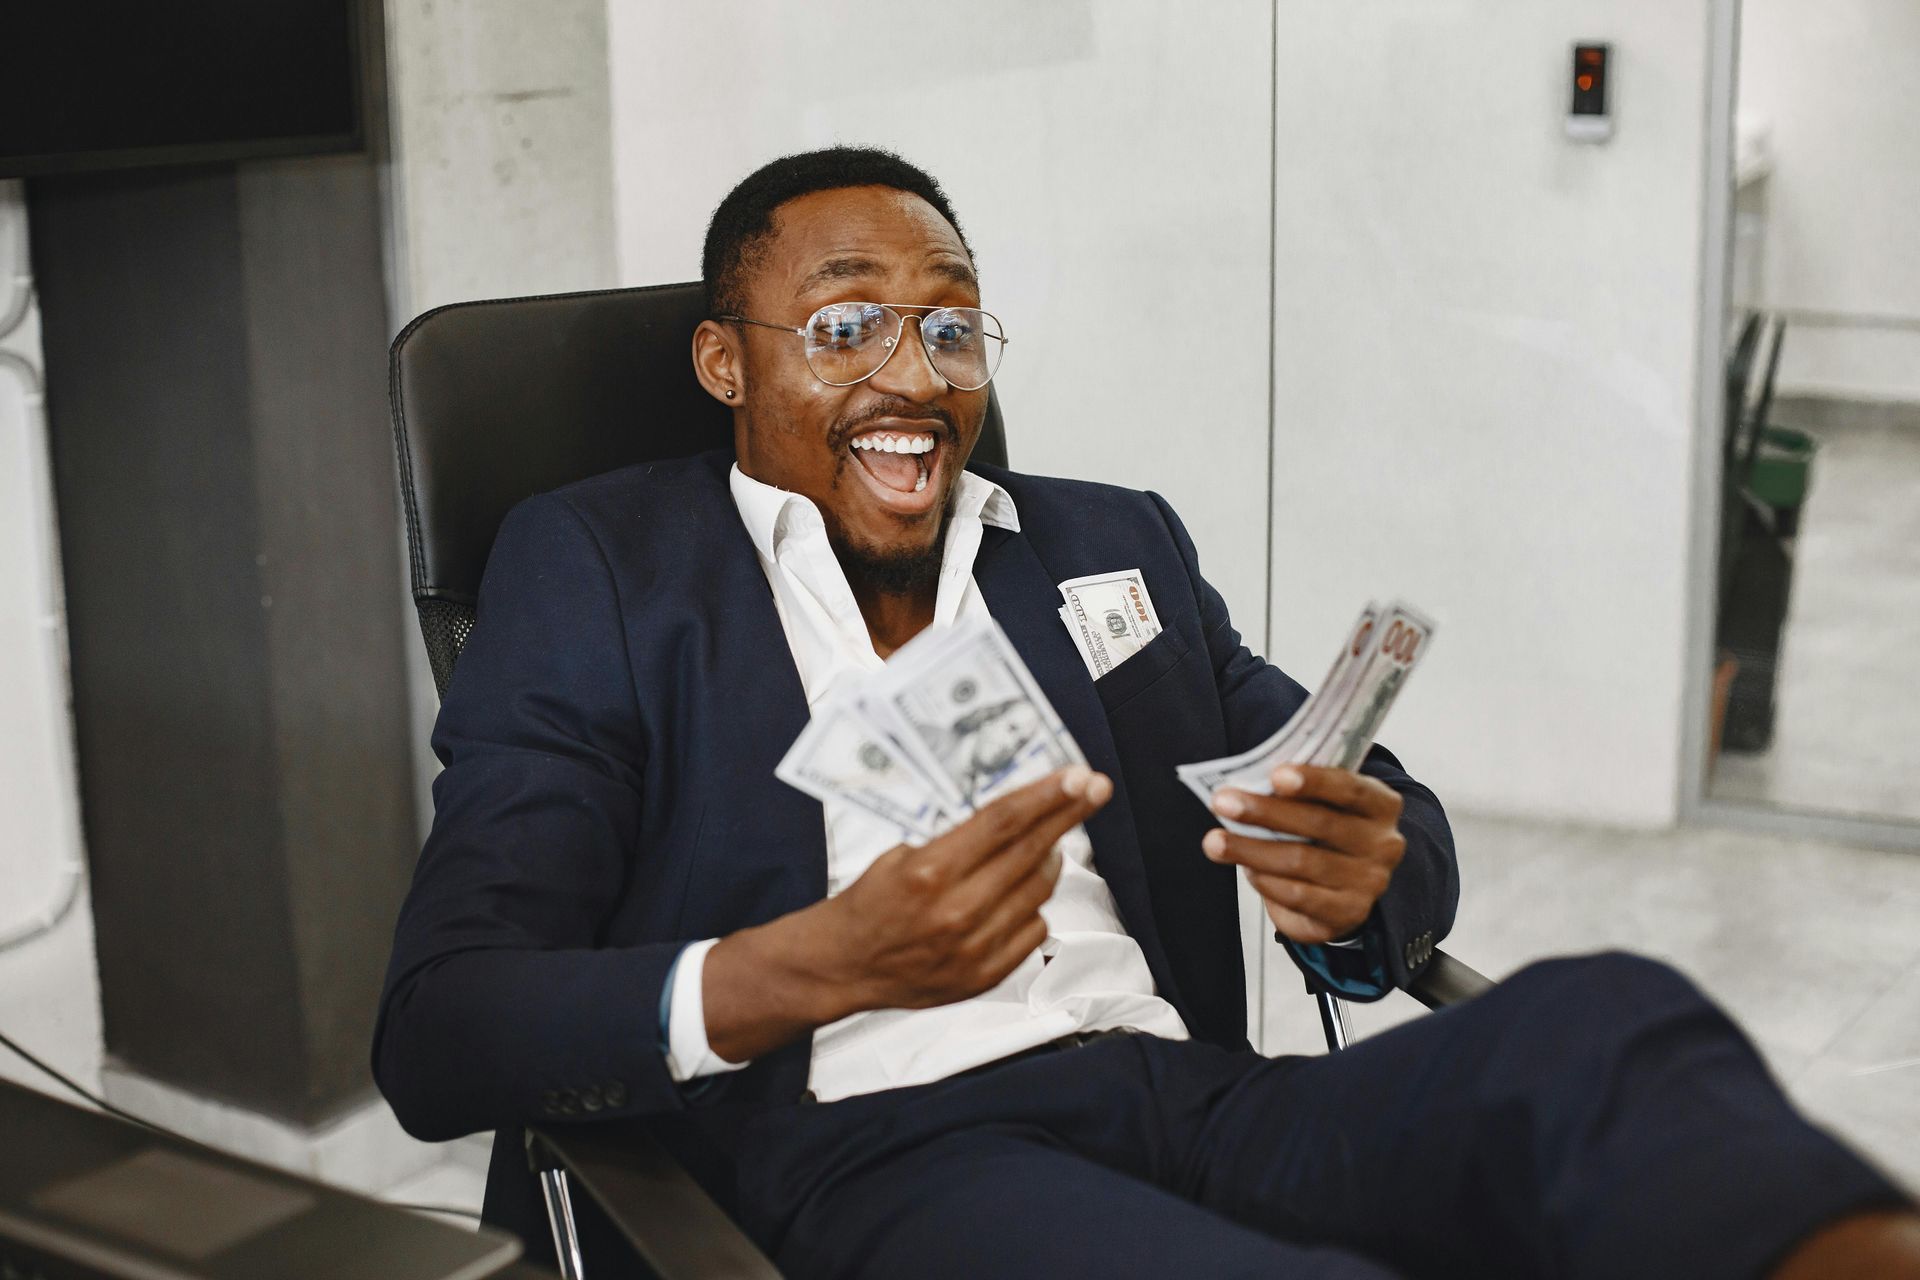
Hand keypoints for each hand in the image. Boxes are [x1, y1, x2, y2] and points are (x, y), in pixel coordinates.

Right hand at [701, 766, 1109, 1062]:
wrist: (846, 966)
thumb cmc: (871, 903)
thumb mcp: (902, 854)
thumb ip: (958, 839)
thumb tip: (1015, 812)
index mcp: (930, 872)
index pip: (1003, 823)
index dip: (1047, 796)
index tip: (1078, 776)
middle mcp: (956, 911)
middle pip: (1032, 852)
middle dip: (1069, 815)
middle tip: (1094, 789)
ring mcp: (975, 948)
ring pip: (1040, 891)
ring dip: (1050, 859)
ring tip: (1047, 842)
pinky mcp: (985, 976)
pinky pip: (1033, 930)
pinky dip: (1033, 905)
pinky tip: (1019, 892)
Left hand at [1202, 764, 1404, 944]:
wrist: (1339, 892)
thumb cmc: (1322, 835)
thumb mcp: (1321, 806)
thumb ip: (1297, 794)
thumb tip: (1246, 786)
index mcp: (1381, 805)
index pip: (1350, 788)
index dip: (1314, 780)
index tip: (1275, 775)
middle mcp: (1383, 843)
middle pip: (1320, 823)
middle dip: (1264, 811)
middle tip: (1222, 803)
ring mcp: (1370, 881)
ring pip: (1302, 861)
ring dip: (1251, 849)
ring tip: (1214, 841)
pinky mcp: (1349, 912)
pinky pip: (1299, 895)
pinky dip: (1266, 881)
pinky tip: (1246, 869)